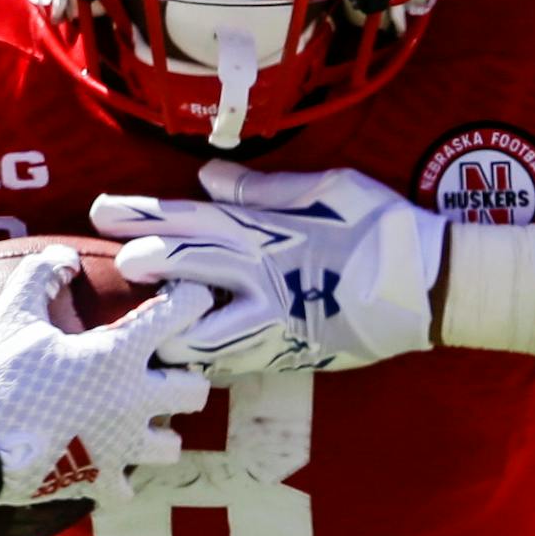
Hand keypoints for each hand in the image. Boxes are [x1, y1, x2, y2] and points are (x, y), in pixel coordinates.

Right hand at [0, 246, 213, 507]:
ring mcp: (121, 447)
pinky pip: (128, 486)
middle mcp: (133, 401)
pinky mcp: (100, 482)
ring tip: (135, 421)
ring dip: (158, 431)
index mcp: (119, 354)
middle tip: (159, 372)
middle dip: (184, 378)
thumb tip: (64, 257)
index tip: (183, 300)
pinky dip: (119, 477)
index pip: (186, 313)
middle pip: (196, 390)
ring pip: (171, 444)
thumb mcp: (13, 314)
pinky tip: (102, 461)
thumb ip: (42, 276)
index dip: (191, 300)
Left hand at [90, 162, 446, 373]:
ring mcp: (272, 318)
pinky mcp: (287, 351)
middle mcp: (261, 274)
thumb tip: (207, 178)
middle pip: (186, 267)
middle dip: (144, 262)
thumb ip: (265, 190)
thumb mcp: (331, 190)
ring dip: (166, 321)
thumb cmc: (385, 229)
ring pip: (200, 325)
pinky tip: (182, 354)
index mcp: (267, 230)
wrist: (429, 288)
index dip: (144, 214)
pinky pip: (232, 357)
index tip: (105, 210)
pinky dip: (204, 355)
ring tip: (140, 319)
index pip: (191, 218)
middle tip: (114, 261)